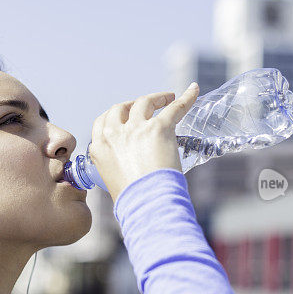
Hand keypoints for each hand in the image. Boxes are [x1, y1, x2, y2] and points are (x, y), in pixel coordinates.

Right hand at [89, 82, 199, 202]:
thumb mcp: (113, 181)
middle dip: (132, 104)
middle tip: (146, 106)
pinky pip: (174, 107)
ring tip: (168, 97)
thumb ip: (117, 168)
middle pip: (121, 108)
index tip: (124, 115)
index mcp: (99, 148)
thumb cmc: (133, 200)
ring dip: (156, 98)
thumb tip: (132, 168)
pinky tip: (193, 90)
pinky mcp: (159, 128)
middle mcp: (114, 134)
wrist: (147, 203)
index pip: (102, 122)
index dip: (115, 116)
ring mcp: (136, 129)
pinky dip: (186, 98)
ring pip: (144, 102)